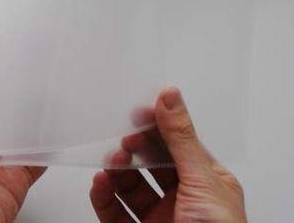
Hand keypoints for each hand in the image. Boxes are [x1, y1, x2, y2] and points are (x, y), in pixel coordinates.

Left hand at [0, 40, 44, 221]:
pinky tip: (62, 126)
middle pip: (6, 98)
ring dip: (40, 105)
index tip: (14, 35)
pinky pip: (39, 156)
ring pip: (25, 123)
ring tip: (60, 80)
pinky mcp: (15, 178)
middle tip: (45, 51)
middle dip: (24, 76)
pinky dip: (51, 142)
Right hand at [90, 87, 245, 221]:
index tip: (137, 111)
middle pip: (149, 162)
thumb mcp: (202, 182)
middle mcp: (183, 198)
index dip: (157, 126)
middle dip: (133, 149)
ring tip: (109, 162)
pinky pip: (113, 210)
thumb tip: (170, 96)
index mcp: (206, 182)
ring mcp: (160, 217)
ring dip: (115, 170)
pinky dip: (103, 195)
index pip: (177, 143)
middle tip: (122, 139)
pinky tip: (100, 183)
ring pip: (128, 185)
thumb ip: (181, 139)